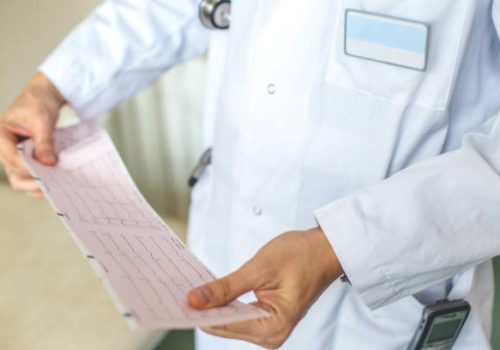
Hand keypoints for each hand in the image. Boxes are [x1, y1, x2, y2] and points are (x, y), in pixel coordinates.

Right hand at [0, 73, 64, 198]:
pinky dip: (39, 182)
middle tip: (50, 186)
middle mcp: (4, 148)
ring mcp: (14, 156)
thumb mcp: (42, 120)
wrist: (44, 98)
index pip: (11, 157)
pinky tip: (53, 186)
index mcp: (1, 135)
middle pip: (13, 172)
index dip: (27, 167)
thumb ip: (44, 141)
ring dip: (34, 186)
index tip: (45, 173)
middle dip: (31, 181)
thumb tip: (48, 163)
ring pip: (19, 178)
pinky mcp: (24, 160)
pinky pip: (28, 176)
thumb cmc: (38, 104)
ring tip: (52, 189)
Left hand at [187, 227, 342, 348]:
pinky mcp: (265, 321)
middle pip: (223, 326)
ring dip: (210, 307)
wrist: (324, 250)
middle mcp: (270, 336)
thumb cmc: (301, 256)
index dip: (197, 312)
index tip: (173, 301)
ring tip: (189, 291)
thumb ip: (225, 288)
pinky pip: (236, 316)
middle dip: (202, 310)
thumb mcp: (259, 268)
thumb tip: (194, 301)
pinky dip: (222, 305)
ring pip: (228, 322)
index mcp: (272, 327)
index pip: (223, 324)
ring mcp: (268, 330)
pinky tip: (208, 293)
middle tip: (176, 292)